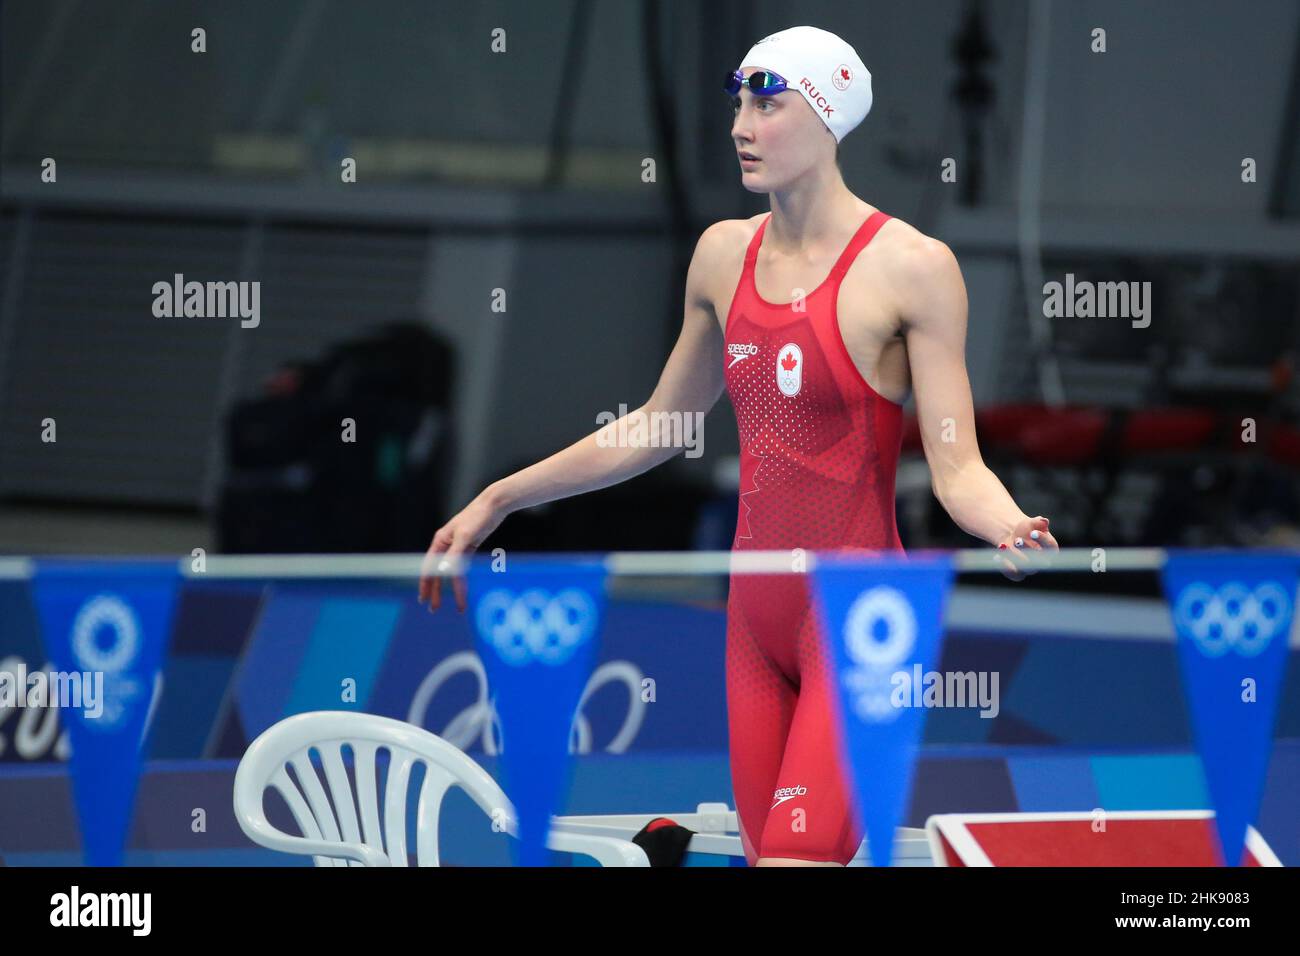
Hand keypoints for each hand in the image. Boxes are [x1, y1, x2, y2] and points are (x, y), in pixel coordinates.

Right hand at [417, 492, 507, 612]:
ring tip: (457, 605)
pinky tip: (462, 589)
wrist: (494, 504)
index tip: (423, 599)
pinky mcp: (469, 547)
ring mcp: (458, 546)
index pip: (429, 567)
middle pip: (438, 572)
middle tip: (434, 609)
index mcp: (440, 540)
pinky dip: (462, 579)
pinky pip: (463, 567)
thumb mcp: (465, 535)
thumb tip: (443, 572)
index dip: (425, 584)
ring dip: (452, 588)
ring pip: (451, 572)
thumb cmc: (477, 516)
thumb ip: (454, 554)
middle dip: (436, 591)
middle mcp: (446, 544)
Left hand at [994, 515, 1057, 580]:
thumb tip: (1043, 521)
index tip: (1033, 532)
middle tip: (1017, 540)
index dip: (1043, 539)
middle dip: (1027, 549)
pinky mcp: (1018, 573)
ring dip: (1014, 557)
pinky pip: (1013, 574)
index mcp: (1050, 548)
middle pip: (1038, 559)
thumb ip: (1038, 522)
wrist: (1013, 535)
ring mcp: (1030, 568)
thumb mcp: (1032, 522)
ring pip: (1025, 568)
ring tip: (1003, 546)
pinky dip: (1004, 565)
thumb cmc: (1026, 528)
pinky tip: (997, 556)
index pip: (1051, 546)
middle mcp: (1042, 561)